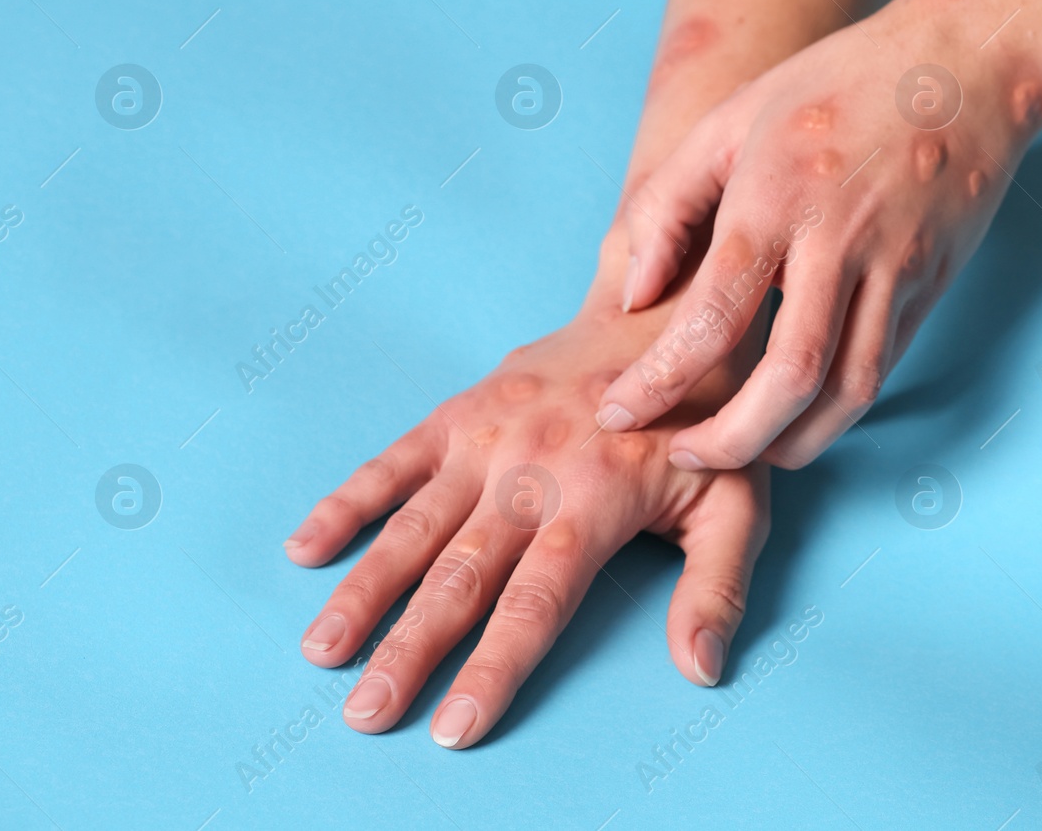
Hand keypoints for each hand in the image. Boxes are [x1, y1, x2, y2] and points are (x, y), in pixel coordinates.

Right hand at [284, 295, 768, 748]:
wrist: (673, 314)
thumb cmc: (708, 423)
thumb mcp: (737, 503)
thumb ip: (717, 588)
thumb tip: (699, 669)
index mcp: (595, 501)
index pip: (535, 602)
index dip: (493, 667)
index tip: (453, 726)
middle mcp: (531, 470)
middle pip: (460, 577)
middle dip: (409, 650)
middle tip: (365, 713)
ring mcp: (489, 436)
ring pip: (415, 526)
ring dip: (365, 590)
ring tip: (322, 649)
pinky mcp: (465, 409)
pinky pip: (395, 459)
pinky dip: (348, 501)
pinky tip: (304, 548)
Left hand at [599, 0, 1041, 469]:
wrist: (966, 65)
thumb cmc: (835, 85)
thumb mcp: (729, 120)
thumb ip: (666, 205)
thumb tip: (633, 298)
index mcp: (777, 196)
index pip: (713, 314)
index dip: (661, 379)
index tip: (621, 411)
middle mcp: (841, 241)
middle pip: (791, 376)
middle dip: (732, 439)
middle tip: (686, 455)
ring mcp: (896, 268)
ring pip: (848, 391)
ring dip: (790, 443)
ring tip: (740, 450)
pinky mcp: (930, 287)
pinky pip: (880, 370)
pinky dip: (833, 412)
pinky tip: (794, 415)